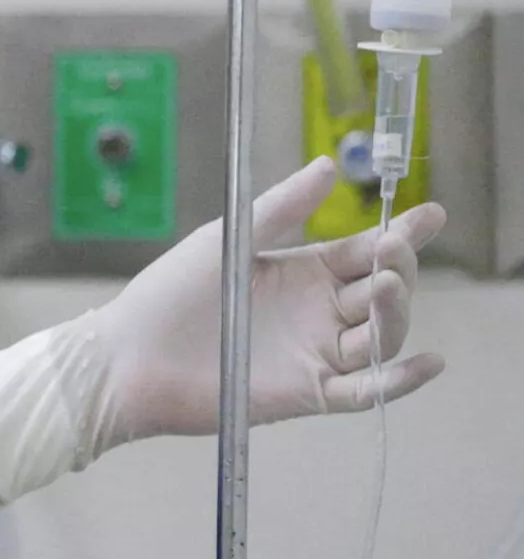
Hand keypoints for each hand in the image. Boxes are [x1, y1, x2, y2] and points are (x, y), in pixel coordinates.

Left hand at [91, 155, 446, 448]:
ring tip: (384, 285)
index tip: (432, 214)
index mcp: (303, 272)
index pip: (368, 251)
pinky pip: (362, 392)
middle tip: (392, 248)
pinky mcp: (303, 394)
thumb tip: (328, 164)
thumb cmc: (167, 295)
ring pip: (380, 337)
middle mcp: (317, 313)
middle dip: (399, 267)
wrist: (127, 357)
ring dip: (395, 312)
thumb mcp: (228, 240)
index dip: (404, 234)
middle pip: (383, 291)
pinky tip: (427, 363)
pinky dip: (397, 382)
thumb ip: (280, 208)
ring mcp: (314, 355)